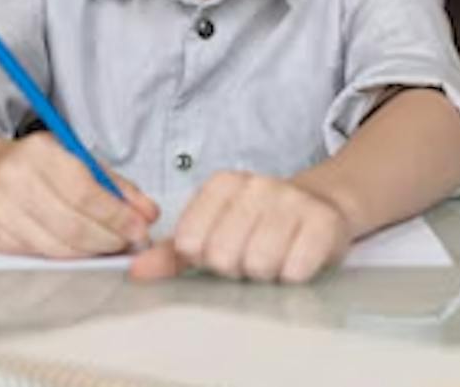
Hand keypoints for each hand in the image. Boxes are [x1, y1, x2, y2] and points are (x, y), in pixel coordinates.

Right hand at [0, 132, 157, 258]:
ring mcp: (3, 212)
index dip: (117, 215)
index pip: (85, 192)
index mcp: (40, 153)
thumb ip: (115, 185)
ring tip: (111, 245)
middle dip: (110, 238)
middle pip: (73, 224)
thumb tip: (148, 213)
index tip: (140, 227)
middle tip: (130, 241)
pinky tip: (85, 248)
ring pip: (60, 246)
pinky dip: (71, 254)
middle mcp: (16, 181)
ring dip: (94, 251)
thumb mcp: (76, 159)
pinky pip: (45, 254)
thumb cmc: (38, 166)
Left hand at [128, 171, 351, 283]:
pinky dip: (293, 275)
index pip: (190, 242)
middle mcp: (255, 186)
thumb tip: (136, 272)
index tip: (220, 250)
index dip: (204, 258)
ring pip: (259, 264)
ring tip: (274, 258)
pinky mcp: (323, 222)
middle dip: (236, 268)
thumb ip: (171, 253)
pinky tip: (296, 259)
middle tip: (250, 256)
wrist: (320, 206)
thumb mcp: (213, 231)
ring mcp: (291, 201)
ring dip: (265, 274)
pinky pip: (295, 269)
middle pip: (223, 256)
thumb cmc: (258, 224)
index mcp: (222, 185)